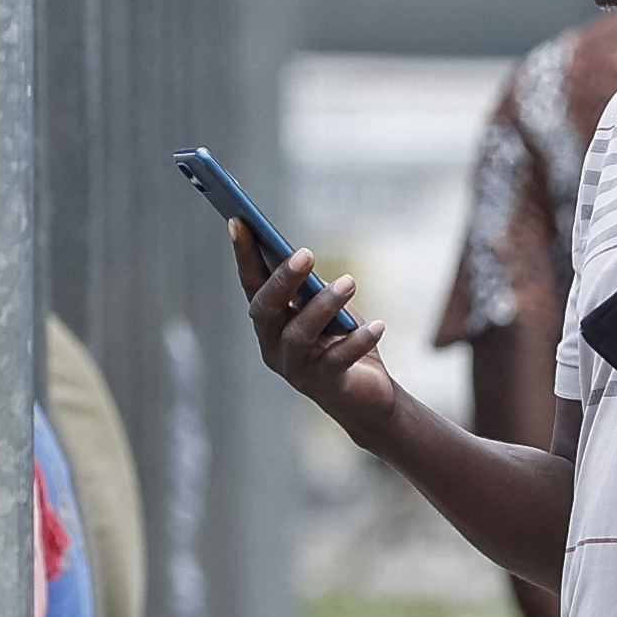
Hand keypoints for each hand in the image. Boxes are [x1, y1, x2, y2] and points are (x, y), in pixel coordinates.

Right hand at [232, 222, 399, 444]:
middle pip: (267, 310)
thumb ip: (310, 289)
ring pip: (300, 334)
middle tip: (306, 253)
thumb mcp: (326, 309)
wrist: (365, 397)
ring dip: (324, 305)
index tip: (239, 219)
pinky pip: (338, 360)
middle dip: (283, 279)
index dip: (243, 253)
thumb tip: (298, 257)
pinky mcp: (325, 385)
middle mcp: (273, 346)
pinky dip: (358, 341)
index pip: (252, 284)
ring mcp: (296, 368)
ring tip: (349, 282)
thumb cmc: (342, 342)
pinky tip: (378, 326)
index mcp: (269, 322)